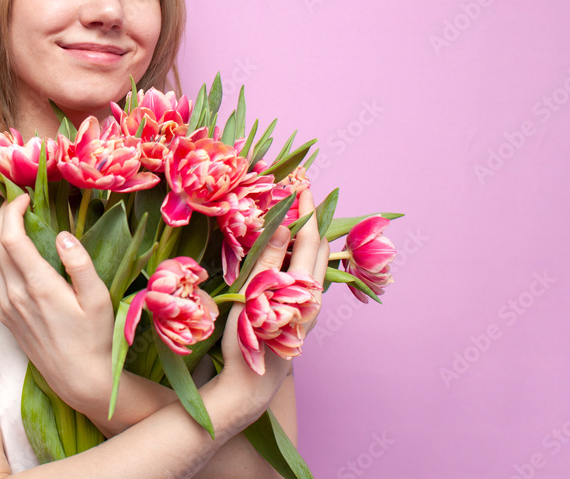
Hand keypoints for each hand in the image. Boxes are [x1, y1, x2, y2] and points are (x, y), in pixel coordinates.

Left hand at [0, 194, 113, 408]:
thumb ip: (81, 264)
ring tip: (16, 222)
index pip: (10, 236)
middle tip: (19, 203)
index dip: (12, 209)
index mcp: (38, 285)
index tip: (25, 197)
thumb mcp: (99, 298)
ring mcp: (5, 306)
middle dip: (2, 215)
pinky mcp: (3, 315)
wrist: (78, 378)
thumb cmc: (94, 337)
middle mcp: (14, 294)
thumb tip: (63, 234)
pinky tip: (14, 253)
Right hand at [215, 190, 329, 413]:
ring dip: (306, 234)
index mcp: (305, 287)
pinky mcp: (301, 312)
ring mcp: (310, 305)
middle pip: (320, 246)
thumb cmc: (249, 343)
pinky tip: (284, 248)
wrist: (252, 386)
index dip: (307, 208)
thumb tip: (282, 224)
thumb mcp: (254, 296)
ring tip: (290, 213)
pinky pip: (306, 273)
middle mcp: (315, 295)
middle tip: (297, 191)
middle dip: (311, 216)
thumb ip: (269, 260)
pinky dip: (299, 253)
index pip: (312, 237)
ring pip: (315, 260)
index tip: (301, 183)